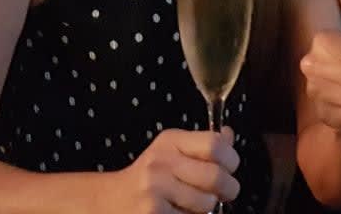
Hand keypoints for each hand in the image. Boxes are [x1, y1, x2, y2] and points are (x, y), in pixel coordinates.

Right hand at [100, 127, 239, 213]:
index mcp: (170, 141)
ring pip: (206, 203)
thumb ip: (203, 145)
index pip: (214, 144)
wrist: (109, 200)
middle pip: (215, 176)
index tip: (229, 168)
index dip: (231, 159)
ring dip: (207, 208)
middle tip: (222, 193)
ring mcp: (155, 189)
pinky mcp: (152, 213)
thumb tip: (229, 136)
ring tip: (193, 204)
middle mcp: (161, 161)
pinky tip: (177, 212)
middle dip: (227, 188)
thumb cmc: (149, 176)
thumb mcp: (172, 151)